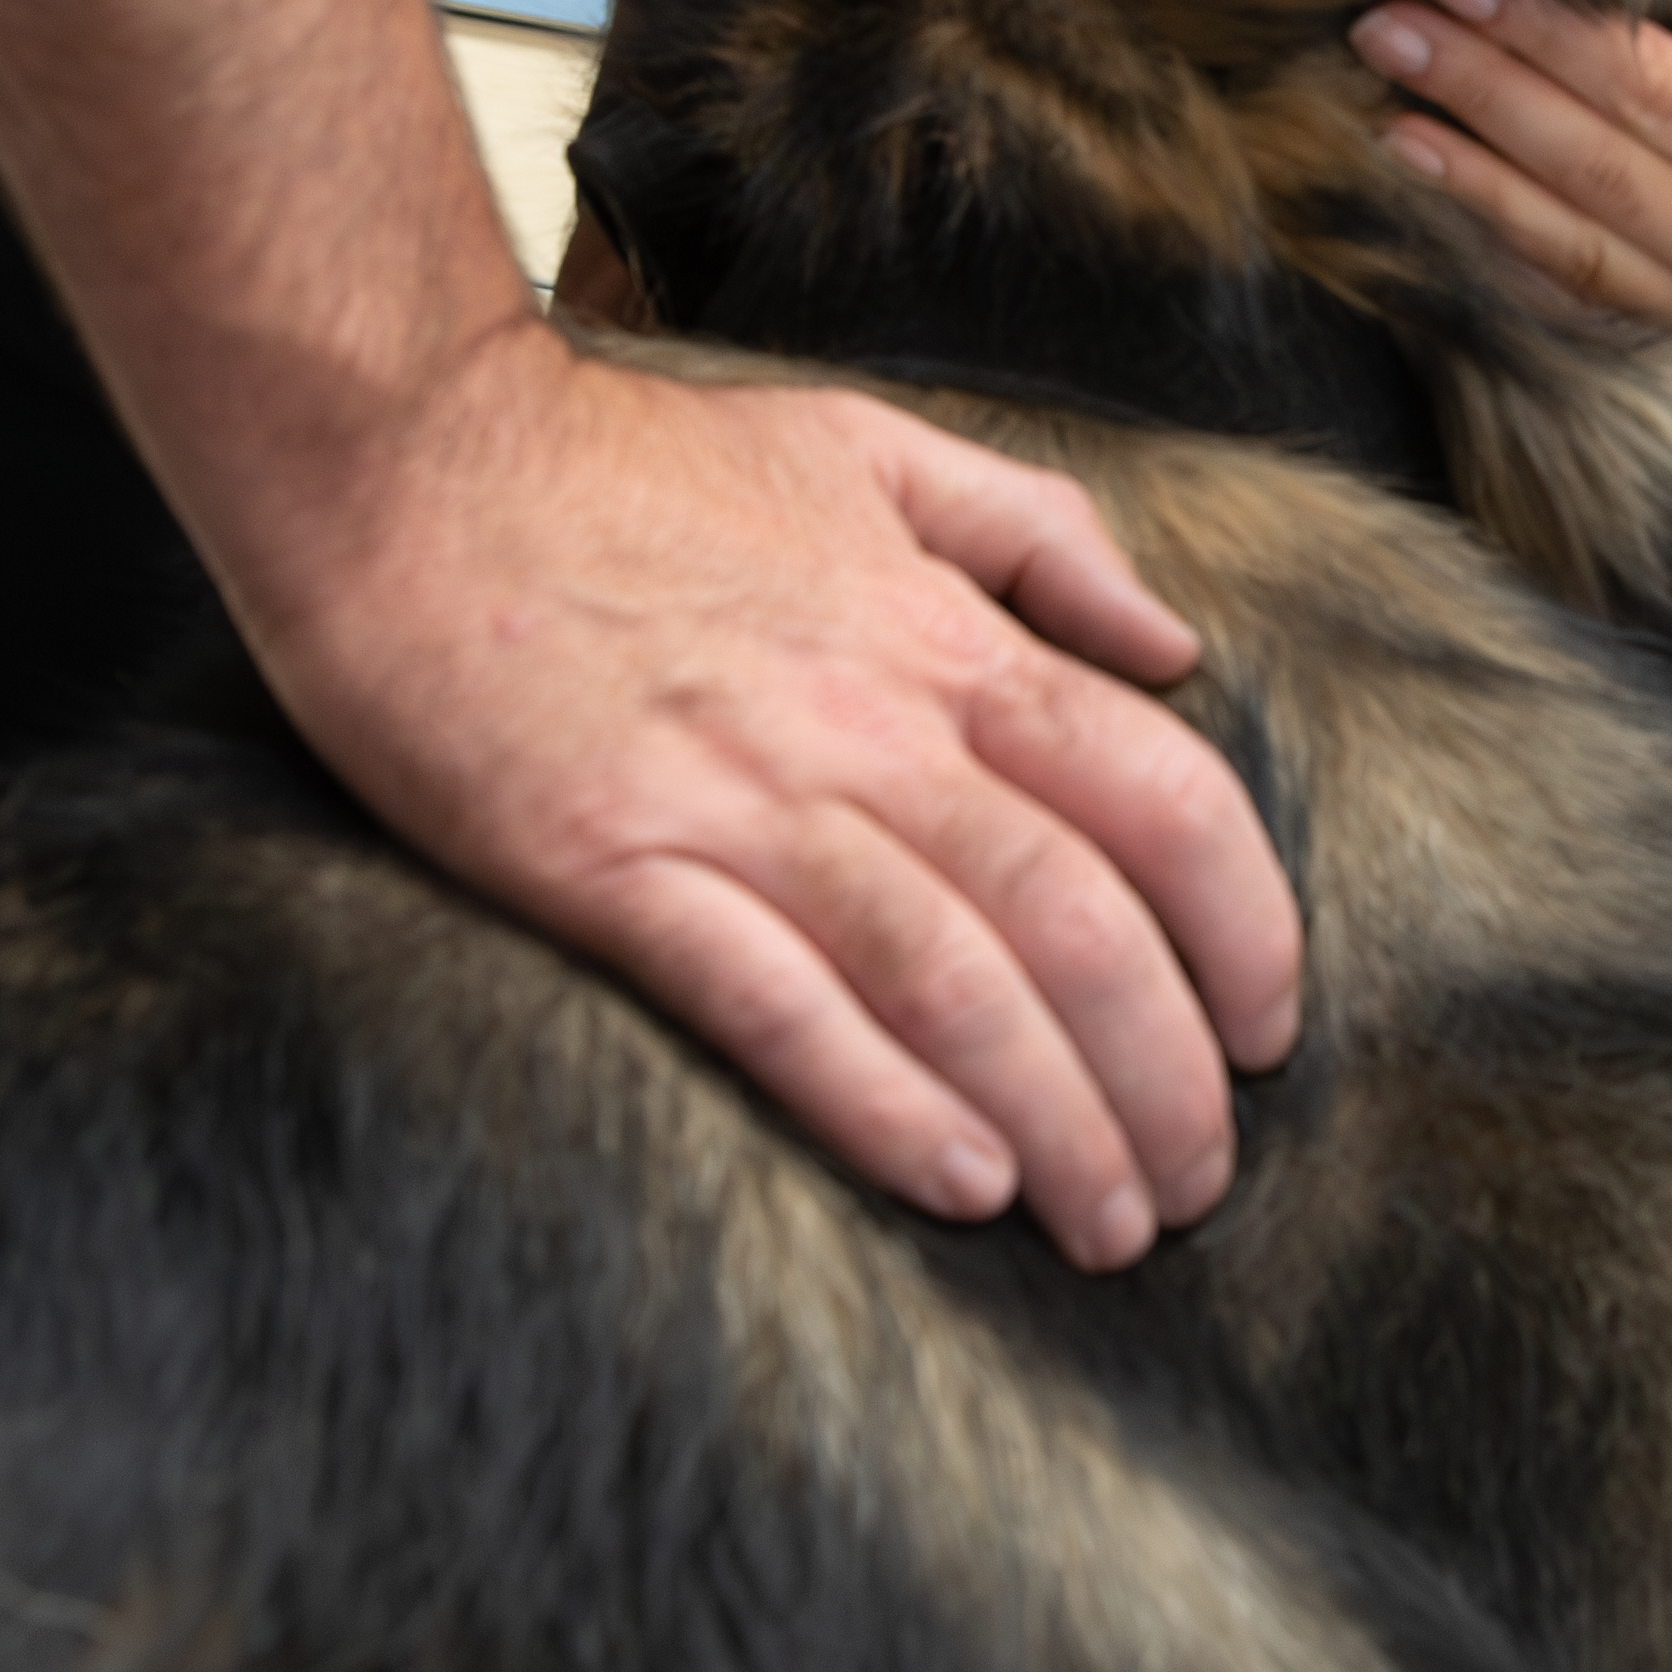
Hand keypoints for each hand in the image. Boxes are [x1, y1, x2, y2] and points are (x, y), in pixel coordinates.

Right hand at [246, 327, 1301, 1269]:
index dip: (1245, 930)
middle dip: (1166, 1075)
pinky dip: (883, 1101)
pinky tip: (959, 1183)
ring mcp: (742, 805)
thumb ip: (1036, 535)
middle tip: (1197, 1187)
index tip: (1268, 1032)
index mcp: (943, 639)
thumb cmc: (629, 465)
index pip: (1163, 798)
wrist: (402, 461)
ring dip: (1057, 1120)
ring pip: (956, 983)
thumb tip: (1174, 642)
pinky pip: (777, 1006)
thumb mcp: (868, 445)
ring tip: (1108, 1226)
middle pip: (1082, 923)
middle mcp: (872, 731)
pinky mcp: (613, 871)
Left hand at [1351, 0, 1671, 527]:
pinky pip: (1579, 304)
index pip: (1649, 81)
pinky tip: (1445, 205)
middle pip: (1586, 154)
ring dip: (1468, 166)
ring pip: (1564, 237)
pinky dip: (1504, 253)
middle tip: (1392, 21)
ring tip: (1389, 103)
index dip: (1548, 26)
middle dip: (1478, 80)